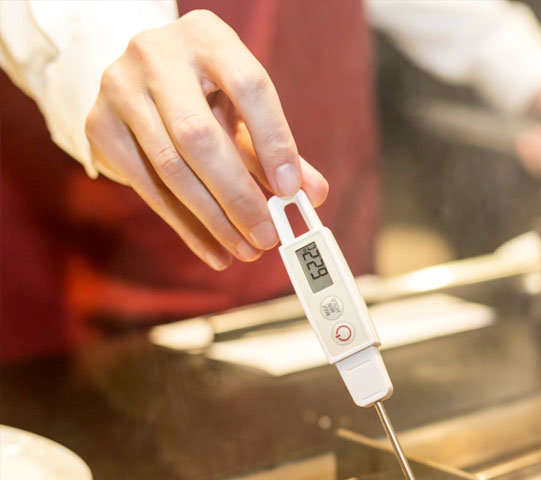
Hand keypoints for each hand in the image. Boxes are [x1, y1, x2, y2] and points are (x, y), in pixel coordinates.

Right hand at [84, 10, 327, 269]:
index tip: (291, 189)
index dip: (273, 140)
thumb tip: (312, 194)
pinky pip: (145, 186)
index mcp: (208, 38)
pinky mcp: (97, 125)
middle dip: (237, 195)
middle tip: (266, 237)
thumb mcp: (244, 106)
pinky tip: (212, 248)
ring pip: (170, 167)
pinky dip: (184, 224)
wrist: (142, 70)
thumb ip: (278, 147)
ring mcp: (120, 89)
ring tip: (244, 249)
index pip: (249, 86)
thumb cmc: (208, 90)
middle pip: (199, 136)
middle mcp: (158, 56)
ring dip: (212, 218)